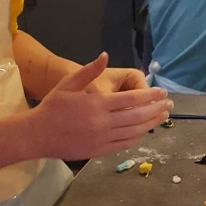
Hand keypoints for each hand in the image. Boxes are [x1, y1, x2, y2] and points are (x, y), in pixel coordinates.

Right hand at [31, 53, 172, 159]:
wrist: (37, 135)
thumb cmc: (53, 107)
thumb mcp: (68, 84)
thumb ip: (89, 70)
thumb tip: (104, 55)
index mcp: (97, 104)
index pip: (132, 99)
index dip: (150, 96)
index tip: (162, 92)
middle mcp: (103, 122)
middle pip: (138, 116)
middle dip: (157, 109)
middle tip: (169, 103)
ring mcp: (103, 138)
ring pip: (135, 131)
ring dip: (152, 123)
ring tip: (163, 116)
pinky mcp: (100, 150)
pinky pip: (125, 144)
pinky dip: (138, 136)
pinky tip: (145, 129)